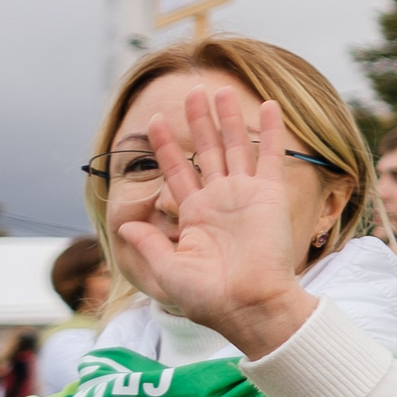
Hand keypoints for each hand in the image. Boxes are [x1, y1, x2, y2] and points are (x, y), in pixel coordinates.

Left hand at [115, 87, 318, 358]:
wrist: (249, 305)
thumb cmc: (208, 297)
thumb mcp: (166, 270)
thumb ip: (148, 243)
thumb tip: (124, 226)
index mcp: (194, 214)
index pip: (177, 171)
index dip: (168, 146)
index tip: (157, 121)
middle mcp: (220, 200)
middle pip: (207, 150)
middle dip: (199, 121)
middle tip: (194, 91)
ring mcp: (247, 195)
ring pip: (235, 147)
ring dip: (229, 119)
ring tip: (221, 91)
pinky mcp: (271, 196)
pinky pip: (270, 157)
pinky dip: (271, 131)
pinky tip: (270, 106)